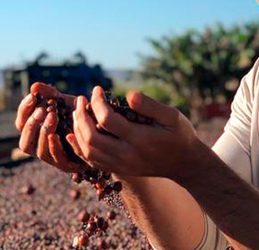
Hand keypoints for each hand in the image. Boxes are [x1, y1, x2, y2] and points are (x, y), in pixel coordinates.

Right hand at [15, 82, 82, 172]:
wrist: (104, 128)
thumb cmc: (82, 115)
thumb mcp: (66, 103)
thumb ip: (51, 94)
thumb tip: (34, 86)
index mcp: (38, 132)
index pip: (21, 124)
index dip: (24, 111)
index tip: (33, 96)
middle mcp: (42, 147)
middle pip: (25, 143)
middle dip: (32, 125)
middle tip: (43, 110)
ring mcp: (54, 158)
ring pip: (39, 151)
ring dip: (44, 133)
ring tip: (53, 116)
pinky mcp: (69, 164)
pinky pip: (56, 159)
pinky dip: (54, 146)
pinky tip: (56, 135)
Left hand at [71, 86, 199, 179]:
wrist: (185, 164)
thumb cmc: (180, 135)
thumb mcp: (172, 116)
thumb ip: (150, 105)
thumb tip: (129, 94)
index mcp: (140, 140)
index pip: (107, 120)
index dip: (97, 102)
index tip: (97, 89)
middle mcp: (127, 155)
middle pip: (92, 137)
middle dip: (81, 116)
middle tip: (81, 99)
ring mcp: (122, 165)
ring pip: (88, 151)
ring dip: (78, 130)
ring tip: (77, 112)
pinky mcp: (119, 169)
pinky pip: (92, 161)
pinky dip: (79, 147)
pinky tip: (74, 134)